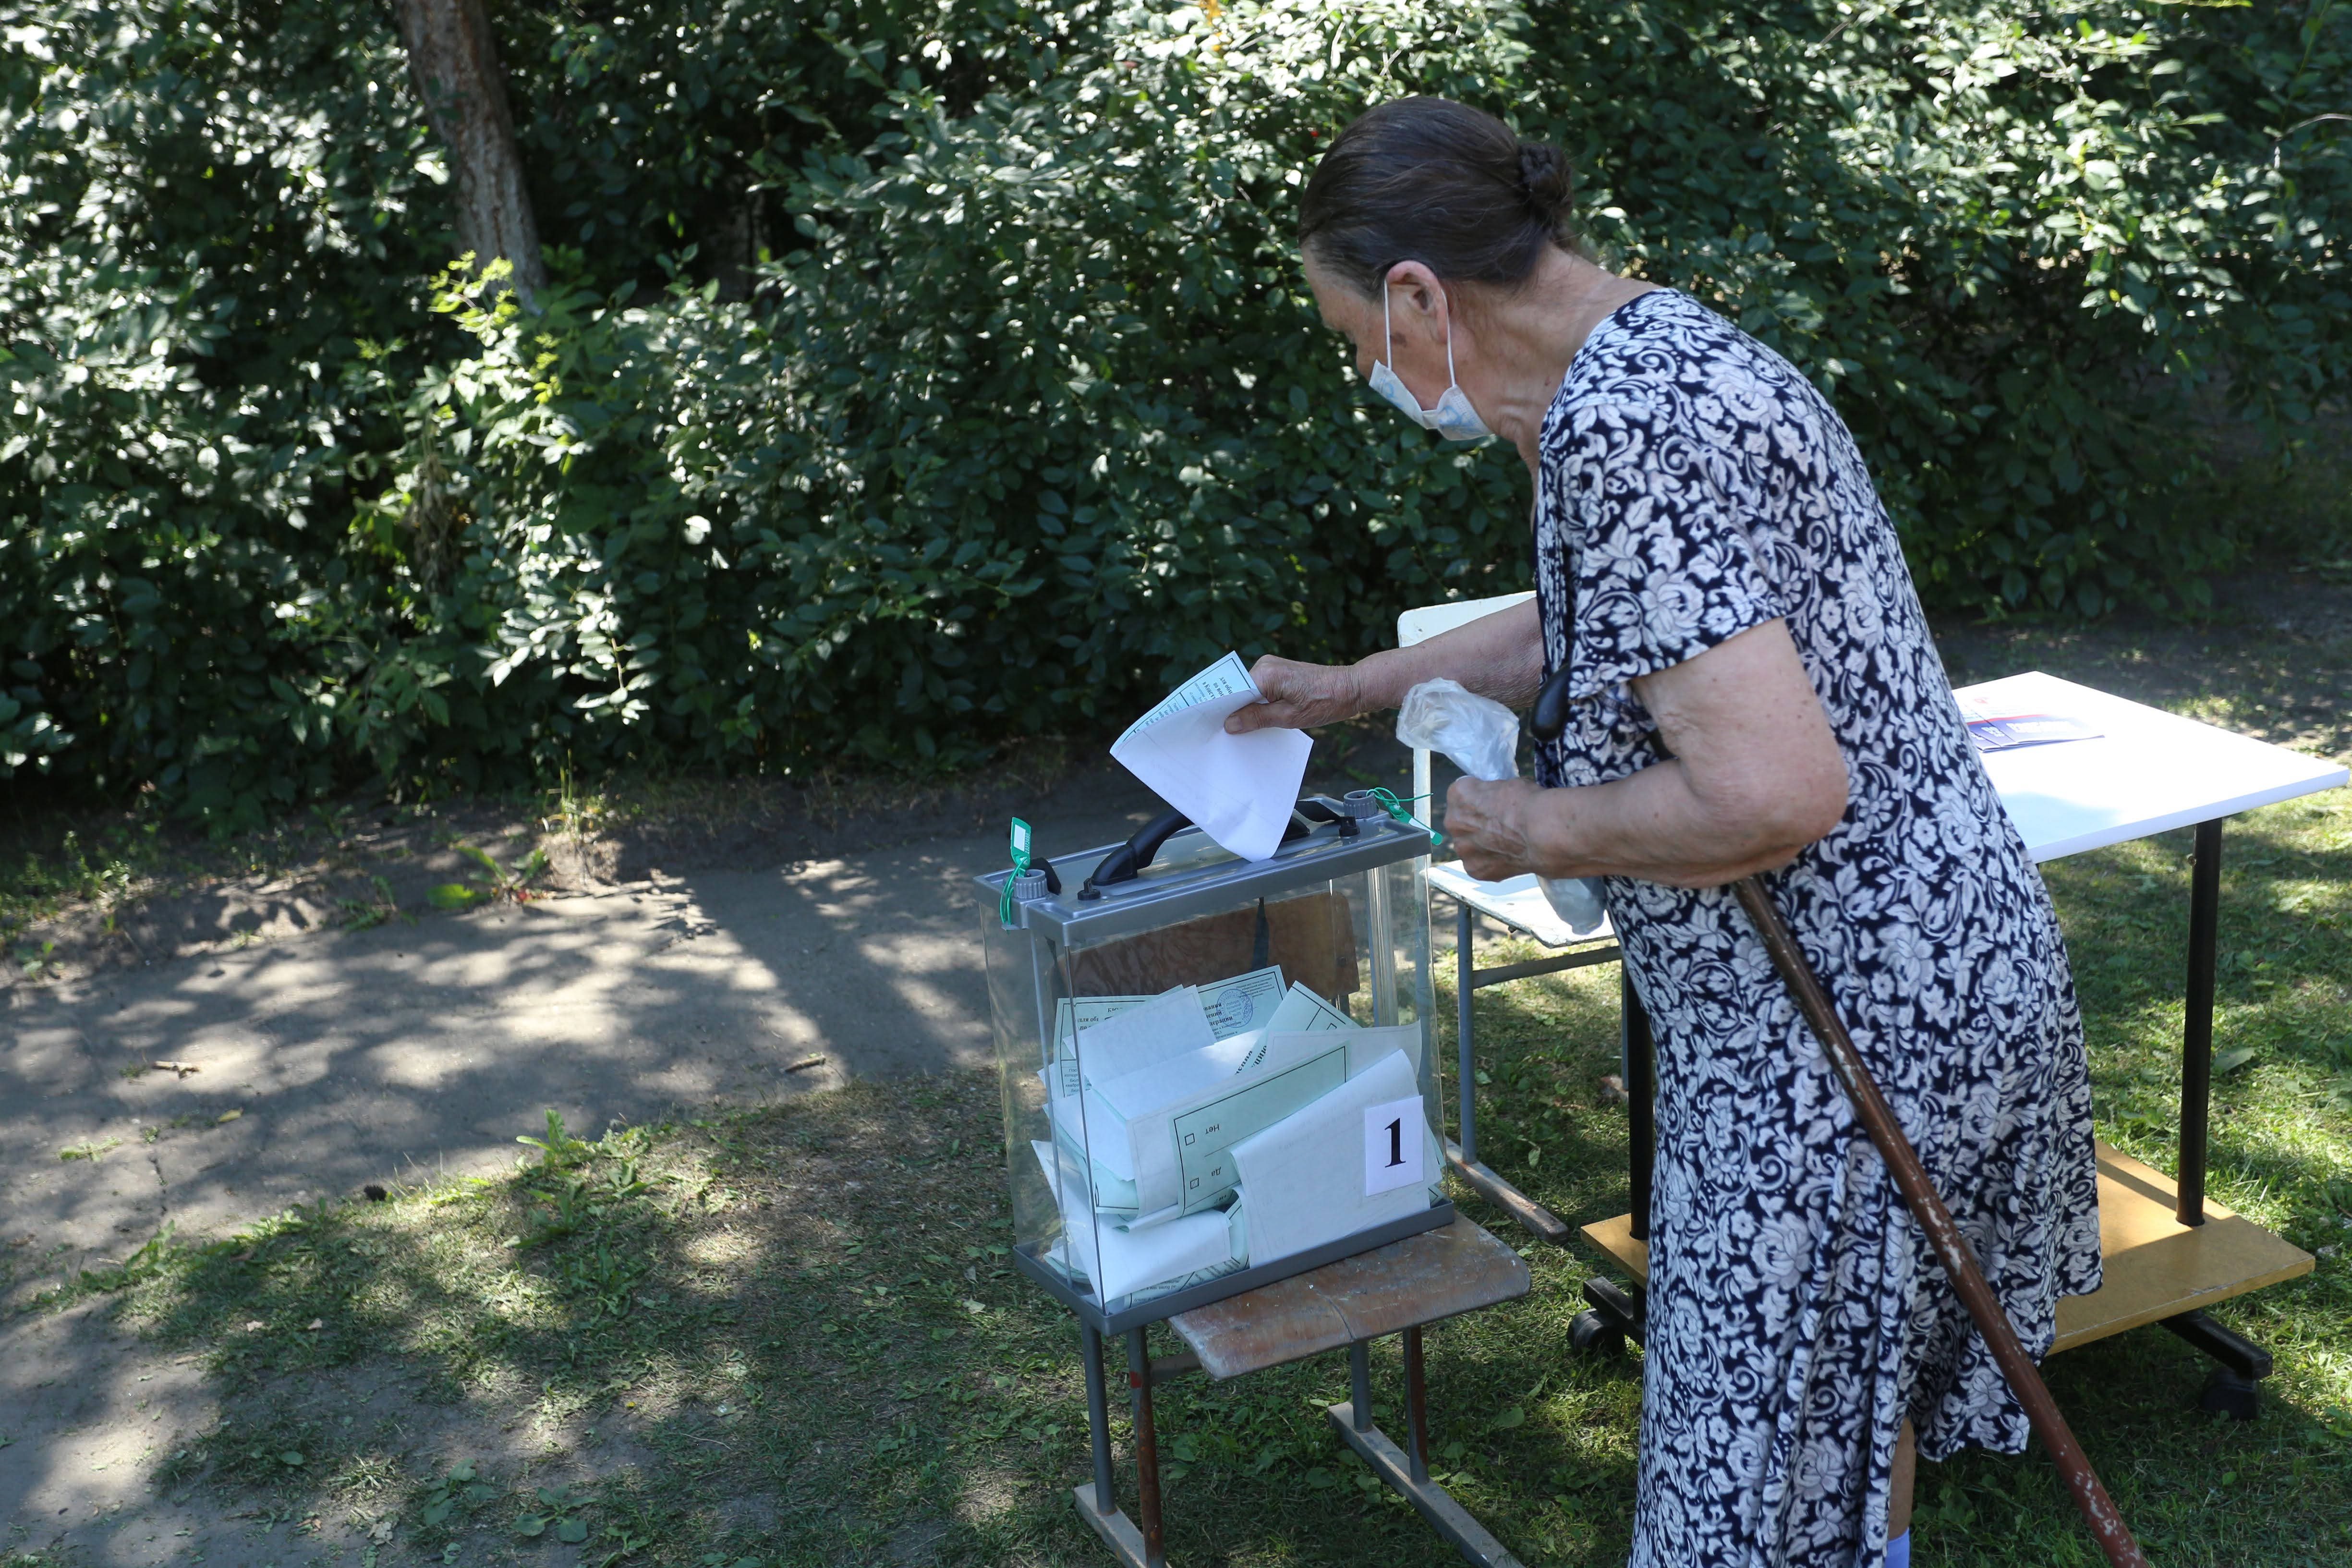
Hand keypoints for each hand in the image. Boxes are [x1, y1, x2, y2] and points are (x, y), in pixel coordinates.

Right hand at [1224, 655, 1365, 733]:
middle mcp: (1265, 665)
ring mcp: (1272, 667)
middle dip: (1231, 709)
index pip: (1233, 690)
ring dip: (1245, 708)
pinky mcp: (1279, 673)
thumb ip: (1257, 718)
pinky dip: (1256, 703)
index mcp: (1266, 673)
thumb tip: (1230, 723)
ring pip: (1248, 691)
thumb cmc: (1325, 702)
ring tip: (1237, 729)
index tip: (1208, 724)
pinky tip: (1255, 720)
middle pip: (1238, 690)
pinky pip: (1260, 689)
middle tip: (1220, 731)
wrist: (1351, 688)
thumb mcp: (1289, 717)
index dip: (1221, 708)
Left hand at [1444, 776, 1543, 880]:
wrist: (1543, 833)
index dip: (1480, 798)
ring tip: (1507, 843)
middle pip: (1461, 822)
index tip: (1492, 802)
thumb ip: (1492, 794)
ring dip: (1482, 844)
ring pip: (1469, 845)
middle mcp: (1453, 822)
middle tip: (1499, 826)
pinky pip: (1480, 864)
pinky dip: (1492, 862)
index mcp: (1459, 794)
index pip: (1462, 793)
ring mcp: (1463, 849)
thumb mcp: (1508, 784)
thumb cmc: (1529, 805)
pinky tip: (1509, 856)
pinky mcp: (1474, 869)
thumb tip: (1495, 800)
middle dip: (1476, 823)